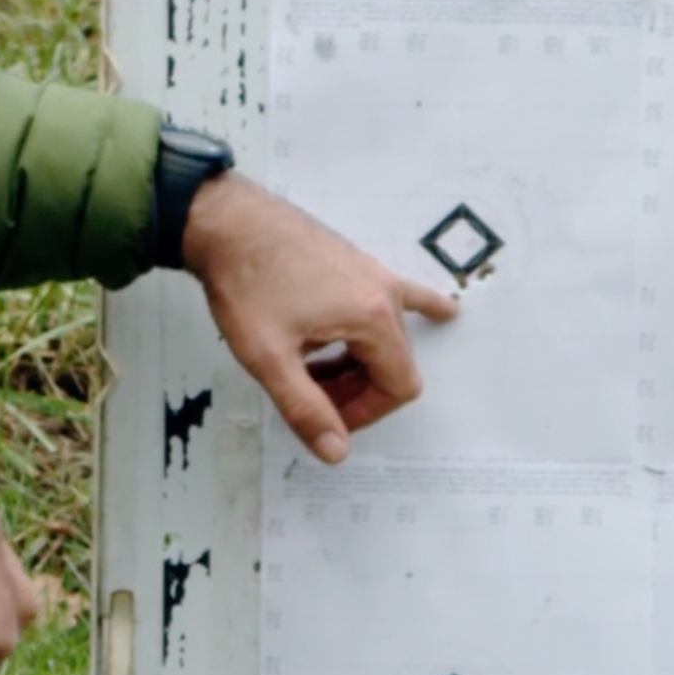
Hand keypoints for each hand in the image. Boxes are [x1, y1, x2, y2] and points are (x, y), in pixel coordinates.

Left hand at [179, 171, 459, 462]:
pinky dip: (418, 310)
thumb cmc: (246, 285)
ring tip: (311, 361)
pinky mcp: (357, 262)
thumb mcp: (268, 357)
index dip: (364, 413)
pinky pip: (399, 292)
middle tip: (306, 389)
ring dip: (356, 361)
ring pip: (384, 337)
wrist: (227, 222)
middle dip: (355, 388)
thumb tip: (336, 452)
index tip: (323, 414)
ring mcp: (373, 273)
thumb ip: (305, 408)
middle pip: (393, 363)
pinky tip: (445, 314)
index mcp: (372, 318)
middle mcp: (384, 293)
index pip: (398, 387)